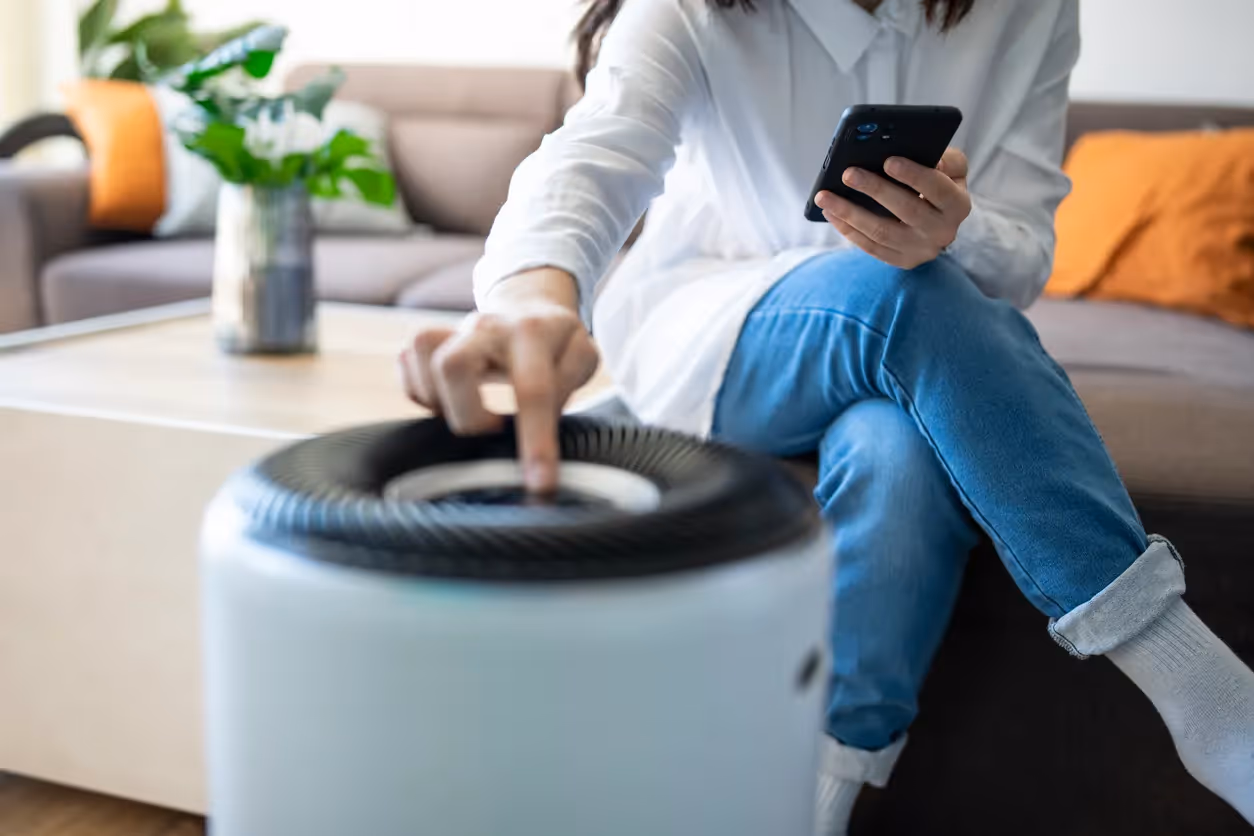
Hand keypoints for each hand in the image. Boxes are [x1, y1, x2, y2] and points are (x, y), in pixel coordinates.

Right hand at [398, 272, 597, 492]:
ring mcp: (453, 330)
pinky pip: (405, 364)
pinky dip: (420, 391)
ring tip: (470, 412)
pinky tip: (447, 400)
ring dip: (439, 400)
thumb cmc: (558, 342)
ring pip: (420, 356)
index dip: (535, 441)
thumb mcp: (582, 356)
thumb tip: (544, 415)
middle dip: (468, 416)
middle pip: (452, 365)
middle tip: (494, 428)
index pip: (532, 390)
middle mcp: (486, 326)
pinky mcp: (430, 340)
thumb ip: (569, 381)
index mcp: (532, 332)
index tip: (540, 483)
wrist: (528, 305)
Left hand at [814, 147, 970, 268]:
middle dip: (875, 189)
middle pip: (906, 210)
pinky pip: (870, 247)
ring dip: (850, 213)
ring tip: (825, 196)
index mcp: (957, 204)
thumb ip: (944, 157)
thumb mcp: (951, 168)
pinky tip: (830, 213)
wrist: (940, 221)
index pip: (938, 189)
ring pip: (881, 232)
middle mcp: (943, 231)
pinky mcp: (902, 261)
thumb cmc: (940, 184)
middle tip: (848, 173)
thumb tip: (918, 153)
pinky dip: (848, 229)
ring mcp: (921, 250)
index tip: (888, 160)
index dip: (914, 175)